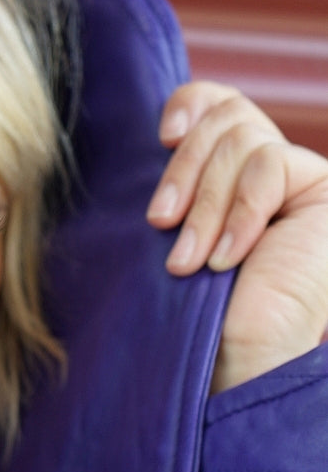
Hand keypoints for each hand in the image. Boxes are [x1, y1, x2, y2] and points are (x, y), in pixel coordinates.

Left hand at [146, 82, 327, 392]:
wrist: (228, 368)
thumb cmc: (189, 317)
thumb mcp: (172, 234)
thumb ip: (180, 179)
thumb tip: (162, 123)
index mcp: (232, 179)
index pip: (219, 104)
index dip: (192, 103)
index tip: (162, 137)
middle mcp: (272, 176)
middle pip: (229, 117)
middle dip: (186, 168)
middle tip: (159, 223)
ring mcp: (302, 186)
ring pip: (245, 140)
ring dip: (206, 205)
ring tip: (187, 262)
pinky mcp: (324, 197)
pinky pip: (270, 166)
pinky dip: (240, 214)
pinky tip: (227, 260)